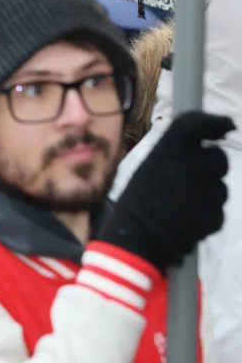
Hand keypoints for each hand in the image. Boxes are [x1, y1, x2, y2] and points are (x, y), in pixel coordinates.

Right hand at [98, 111, 233, 271]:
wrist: (134, 239)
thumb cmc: (136, 201)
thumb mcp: (149, 167)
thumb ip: (174, 154)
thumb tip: (202, 145)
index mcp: (168, 150)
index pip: (198, 124)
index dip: (216, 123)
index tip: (227, 126)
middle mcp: (191, 164)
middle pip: (218, 158)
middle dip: (212, 167)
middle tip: (194, 178)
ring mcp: (206, 191)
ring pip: (221, 187)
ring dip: (209, 193)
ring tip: (185, 204)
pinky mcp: (215, 215)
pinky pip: (218, 210)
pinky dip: (207, 214)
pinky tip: (188, 219)